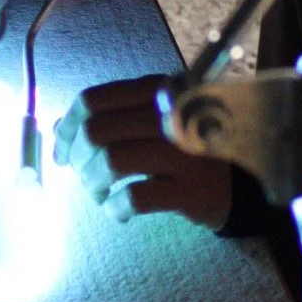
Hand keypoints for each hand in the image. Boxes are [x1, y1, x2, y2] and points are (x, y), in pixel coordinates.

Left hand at [53, 76, 233, 228]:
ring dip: (93, 185)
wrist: (243, 181)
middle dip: (78, 160)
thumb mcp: (152, 120)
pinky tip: (120, 211)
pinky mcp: (192, 189)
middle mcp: (171, 114)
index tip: (62, 152)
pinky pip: (135, 197)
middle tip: (83, 177)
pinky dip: (116, 208)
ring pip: (112, 162)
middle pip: (97, 132)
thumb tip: (58, 129)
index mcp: (157, 90)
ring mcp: (185, 151)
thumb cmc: (186, 148)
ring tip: (100, 195)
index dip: (68, 127)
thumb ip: (109, 118)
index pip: (94, 100)